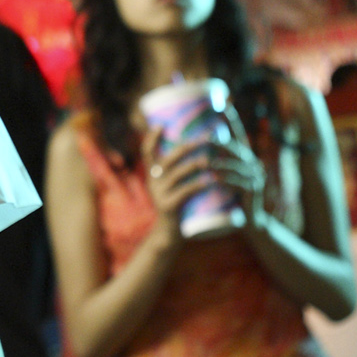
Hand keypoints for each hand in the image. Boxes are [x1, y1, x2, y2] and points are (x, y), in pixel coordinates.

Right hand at [140, 125, 214, 252]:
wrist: (168, 231)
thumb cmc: (175, 202)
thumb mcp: (169, 184)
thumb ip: (174, 168)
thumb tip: (193, 145)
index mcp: (152, 173)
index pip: (146, 151)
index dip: (151, 138)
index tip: (161, 125)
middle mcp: (152, 181)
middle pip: (168, 158)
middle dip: (188, 146)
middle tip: (206, 139)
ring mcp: (159, 193)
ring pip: (177, 174)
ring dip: (194, 165)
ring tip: (209, 160)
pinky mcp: (168, 205)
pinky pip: (185, 191)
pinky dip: (198, 184)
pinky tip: (210, 181)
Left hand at [215, 108, 267, 230]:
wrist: (250, 222)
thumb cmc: (231, 196)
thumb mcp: (224, 176)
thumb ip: (213, 160)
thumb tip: (192, 144)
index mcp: (244, 157)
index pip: (238, 133)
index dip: (232, 118)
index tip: (223, 103)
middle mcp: (252, 163)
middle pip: (235, 148)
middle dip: (220, 142)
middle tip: (205, 138)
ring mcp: (255, 177)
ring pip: (235, 165)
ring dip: (219, 162)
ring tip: (204, 161)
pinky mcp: (254, 191)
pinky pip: (238, 183)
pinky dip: (225, 180)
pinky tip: (214, 179)